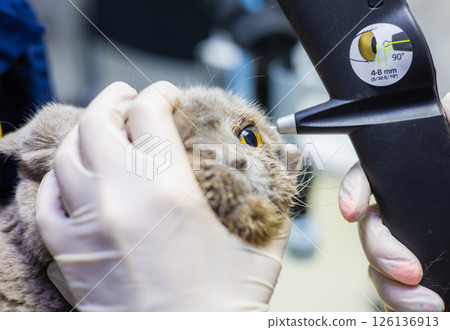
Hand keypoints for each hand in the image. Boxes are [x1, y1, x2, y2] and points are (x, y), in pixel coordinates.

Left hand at [36, 81, 289, 310]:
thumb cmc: (226, 305)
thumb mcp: (264, 246)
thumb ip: (281, 194)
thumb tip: (292, 157)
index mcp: (170, 191)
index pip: (148, 111)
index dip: (160, 93)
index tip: (168, 96)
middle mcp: (121, 199)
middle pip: (98, 121)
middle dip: (115, 100)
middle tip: (131, 101)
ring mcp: (89, 225)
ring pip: (69, 154)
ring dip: (87, 133)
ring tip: (107, 132)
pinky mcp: (71, 253)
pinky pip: (47, 200)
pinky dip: (61, 179)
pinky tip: (80, 177)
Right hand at [338, 93, 449, 311]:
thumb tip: (449, 107)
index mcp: (413, 183)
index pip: (368, 178)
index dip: (352, 192)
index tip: (352, 210)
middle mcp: (403, 212)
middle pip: (368, 228)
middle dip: (380, 250)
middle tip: (409, 271)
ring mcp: (408, 244)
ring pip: (376, 264)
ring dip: (390, 286)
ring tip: (423, 304)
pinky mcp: (416, 276)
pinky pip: (392, 289)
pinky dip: (400, 302)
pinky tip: (424, 308)